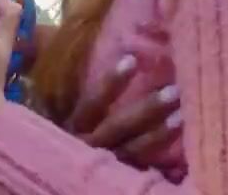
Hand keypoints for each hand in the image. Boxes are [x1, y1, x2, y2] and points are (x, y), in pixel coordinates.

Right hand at [64, 55, 182, 167]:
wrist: (59, 174)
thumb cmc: (59, 136)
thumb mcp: (55, 114)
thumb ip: (58, 89)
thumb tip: (44, 50)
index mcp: (72, 128)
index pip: (92, 104)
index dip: (110, 83)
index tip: (131, 60)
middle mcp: (89, 146)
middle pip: (119, 127)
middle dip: (148, 109)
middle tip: (174, 90)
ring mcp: (106, 164)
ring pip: (135, 149)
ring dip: (160, 133)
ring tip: (182, 115)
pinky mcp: (120, 176)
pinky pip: (143, 167)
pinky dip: (163, 157)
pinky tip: (183, 141)